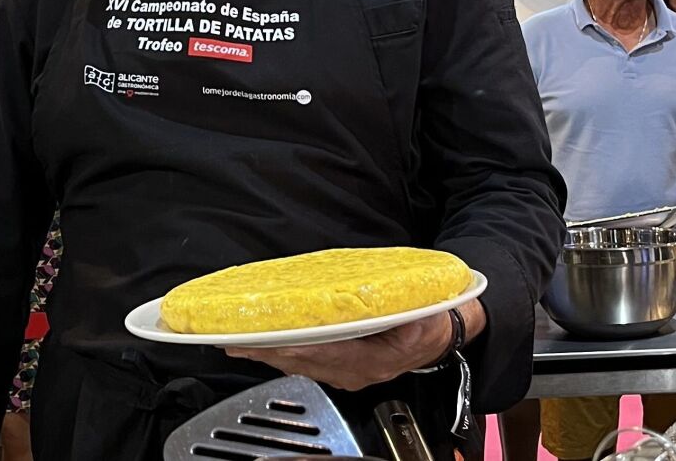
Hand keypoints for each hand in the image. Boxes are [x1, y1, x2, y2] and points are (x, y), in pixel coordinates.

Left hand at [224, 307, 457, 391]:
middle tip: (234, 340)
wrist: (442, 334)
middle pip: (303, 362)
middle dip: (266, 352)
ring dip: (268, 353)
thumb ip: (405, 311)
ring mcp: (346, 372)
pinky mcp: (341, 366)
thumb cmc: (431, 321)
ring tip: (239, 342)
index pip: (324, 353)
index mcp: (373, 360)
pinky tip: (263, 346)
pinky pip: (306, 362)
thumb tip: (385, 303)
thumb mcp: (425, 314)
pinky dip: (282, 353)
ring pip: (300, 364)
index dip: (291, 346)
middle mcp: (355, 371)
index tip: (264, 339)